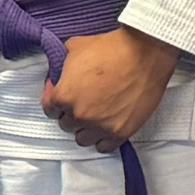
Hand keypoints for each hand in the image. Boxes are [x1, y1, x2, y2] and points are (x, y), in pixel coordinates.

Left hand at [43, 25, 177, 150]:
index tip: (64, 93)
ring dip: (85, 128)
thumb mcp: (75, 46)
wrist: (145, 53)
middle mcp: (80, 115)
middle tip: (83, 100)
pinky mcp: (120, 132)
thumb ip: (60, 64)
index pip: (49, 109)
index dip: (55, 98)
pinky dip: (103, 139)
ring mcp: (100, 126)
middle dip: (71, 112)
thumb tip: (57, 73)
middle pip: (66, 124)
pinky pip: (103, 147)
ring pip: (82, 139)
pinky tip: (106, 126)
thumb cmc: (112, 48)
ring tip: (95, 115)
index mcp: (64, 95)